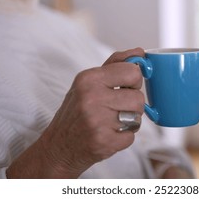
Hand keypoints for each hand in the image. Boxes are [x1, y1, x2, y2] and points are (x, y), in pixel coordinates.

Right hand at [7, 48, 145, 177]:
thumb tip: (139, 52)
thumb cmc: (77, 111)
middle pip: (138, 97)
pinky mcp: (103, 142)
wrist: (58, 146)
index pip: (132, 71)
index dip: (134, 80)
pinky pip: (131, 136)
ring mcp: (97, 121)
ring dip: (130, 121)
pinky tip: (108, 135)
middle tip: (117, 108)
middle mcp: (91, 98)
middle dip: (132, 104)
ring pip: (137, 117)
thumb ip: (115, 64)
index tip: (124, 86)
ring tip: (112, 121)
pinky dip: (123, 137)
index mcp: (89, 78)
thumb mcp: (89, 82)